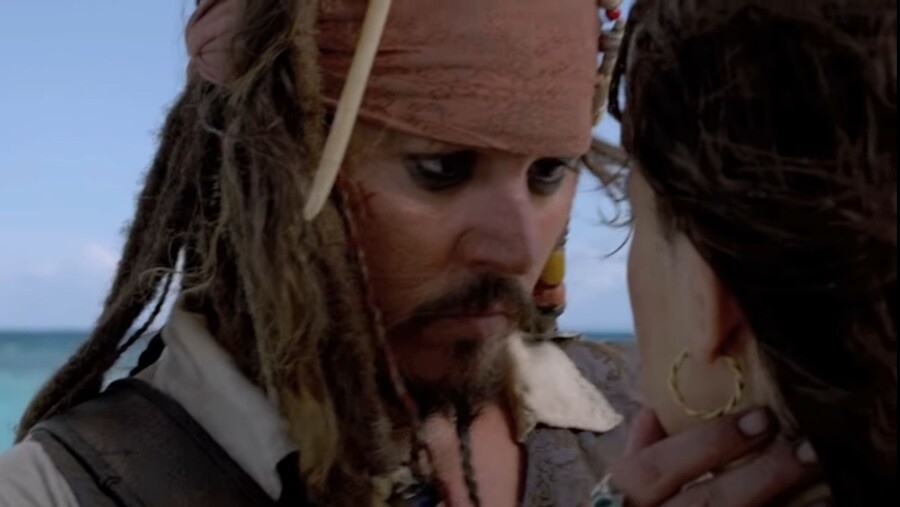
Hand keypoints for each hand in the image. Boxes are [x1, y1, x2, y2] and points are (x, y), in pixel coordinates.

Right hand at [606, 408, 820, 506]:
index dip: (707, 442)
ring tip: (821, 481)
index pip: (657, 467)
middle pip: (707, 502)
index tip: (759, 418)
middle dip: (759, 474)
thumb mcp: (620, 492)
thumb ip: (638, 456)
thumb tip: (653, 412)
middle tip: (804, 448)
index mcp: (625, 503)